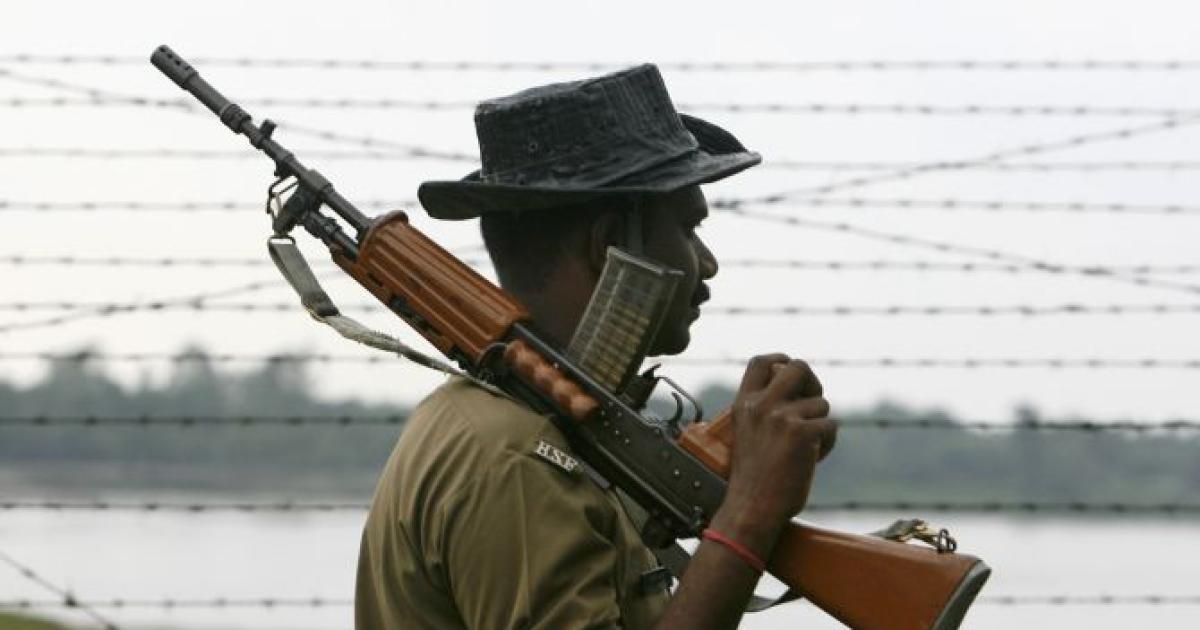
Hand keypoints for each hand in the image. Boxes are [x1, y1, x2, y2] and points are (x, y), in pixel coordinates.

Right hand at [710, 353, 836, 558]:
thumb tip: (799, 395)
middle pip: (798, 367)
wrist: (751, 508)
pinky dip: (828, 444)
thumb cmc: (752, 480)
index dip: (780, 359)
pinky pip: (831, 426)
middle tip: (812, 403)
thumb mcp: (747, 435)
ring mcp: (782, 417)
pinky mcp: (802, 433)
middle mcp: (761, 405)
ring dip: (821, 425)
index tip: (789, 367)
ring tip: (807, 449)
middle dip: (813, 382)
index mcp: (743, 404)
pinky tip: (814, 459)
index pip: (761, 362)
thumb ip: (764, 412)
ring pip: (821, 404)